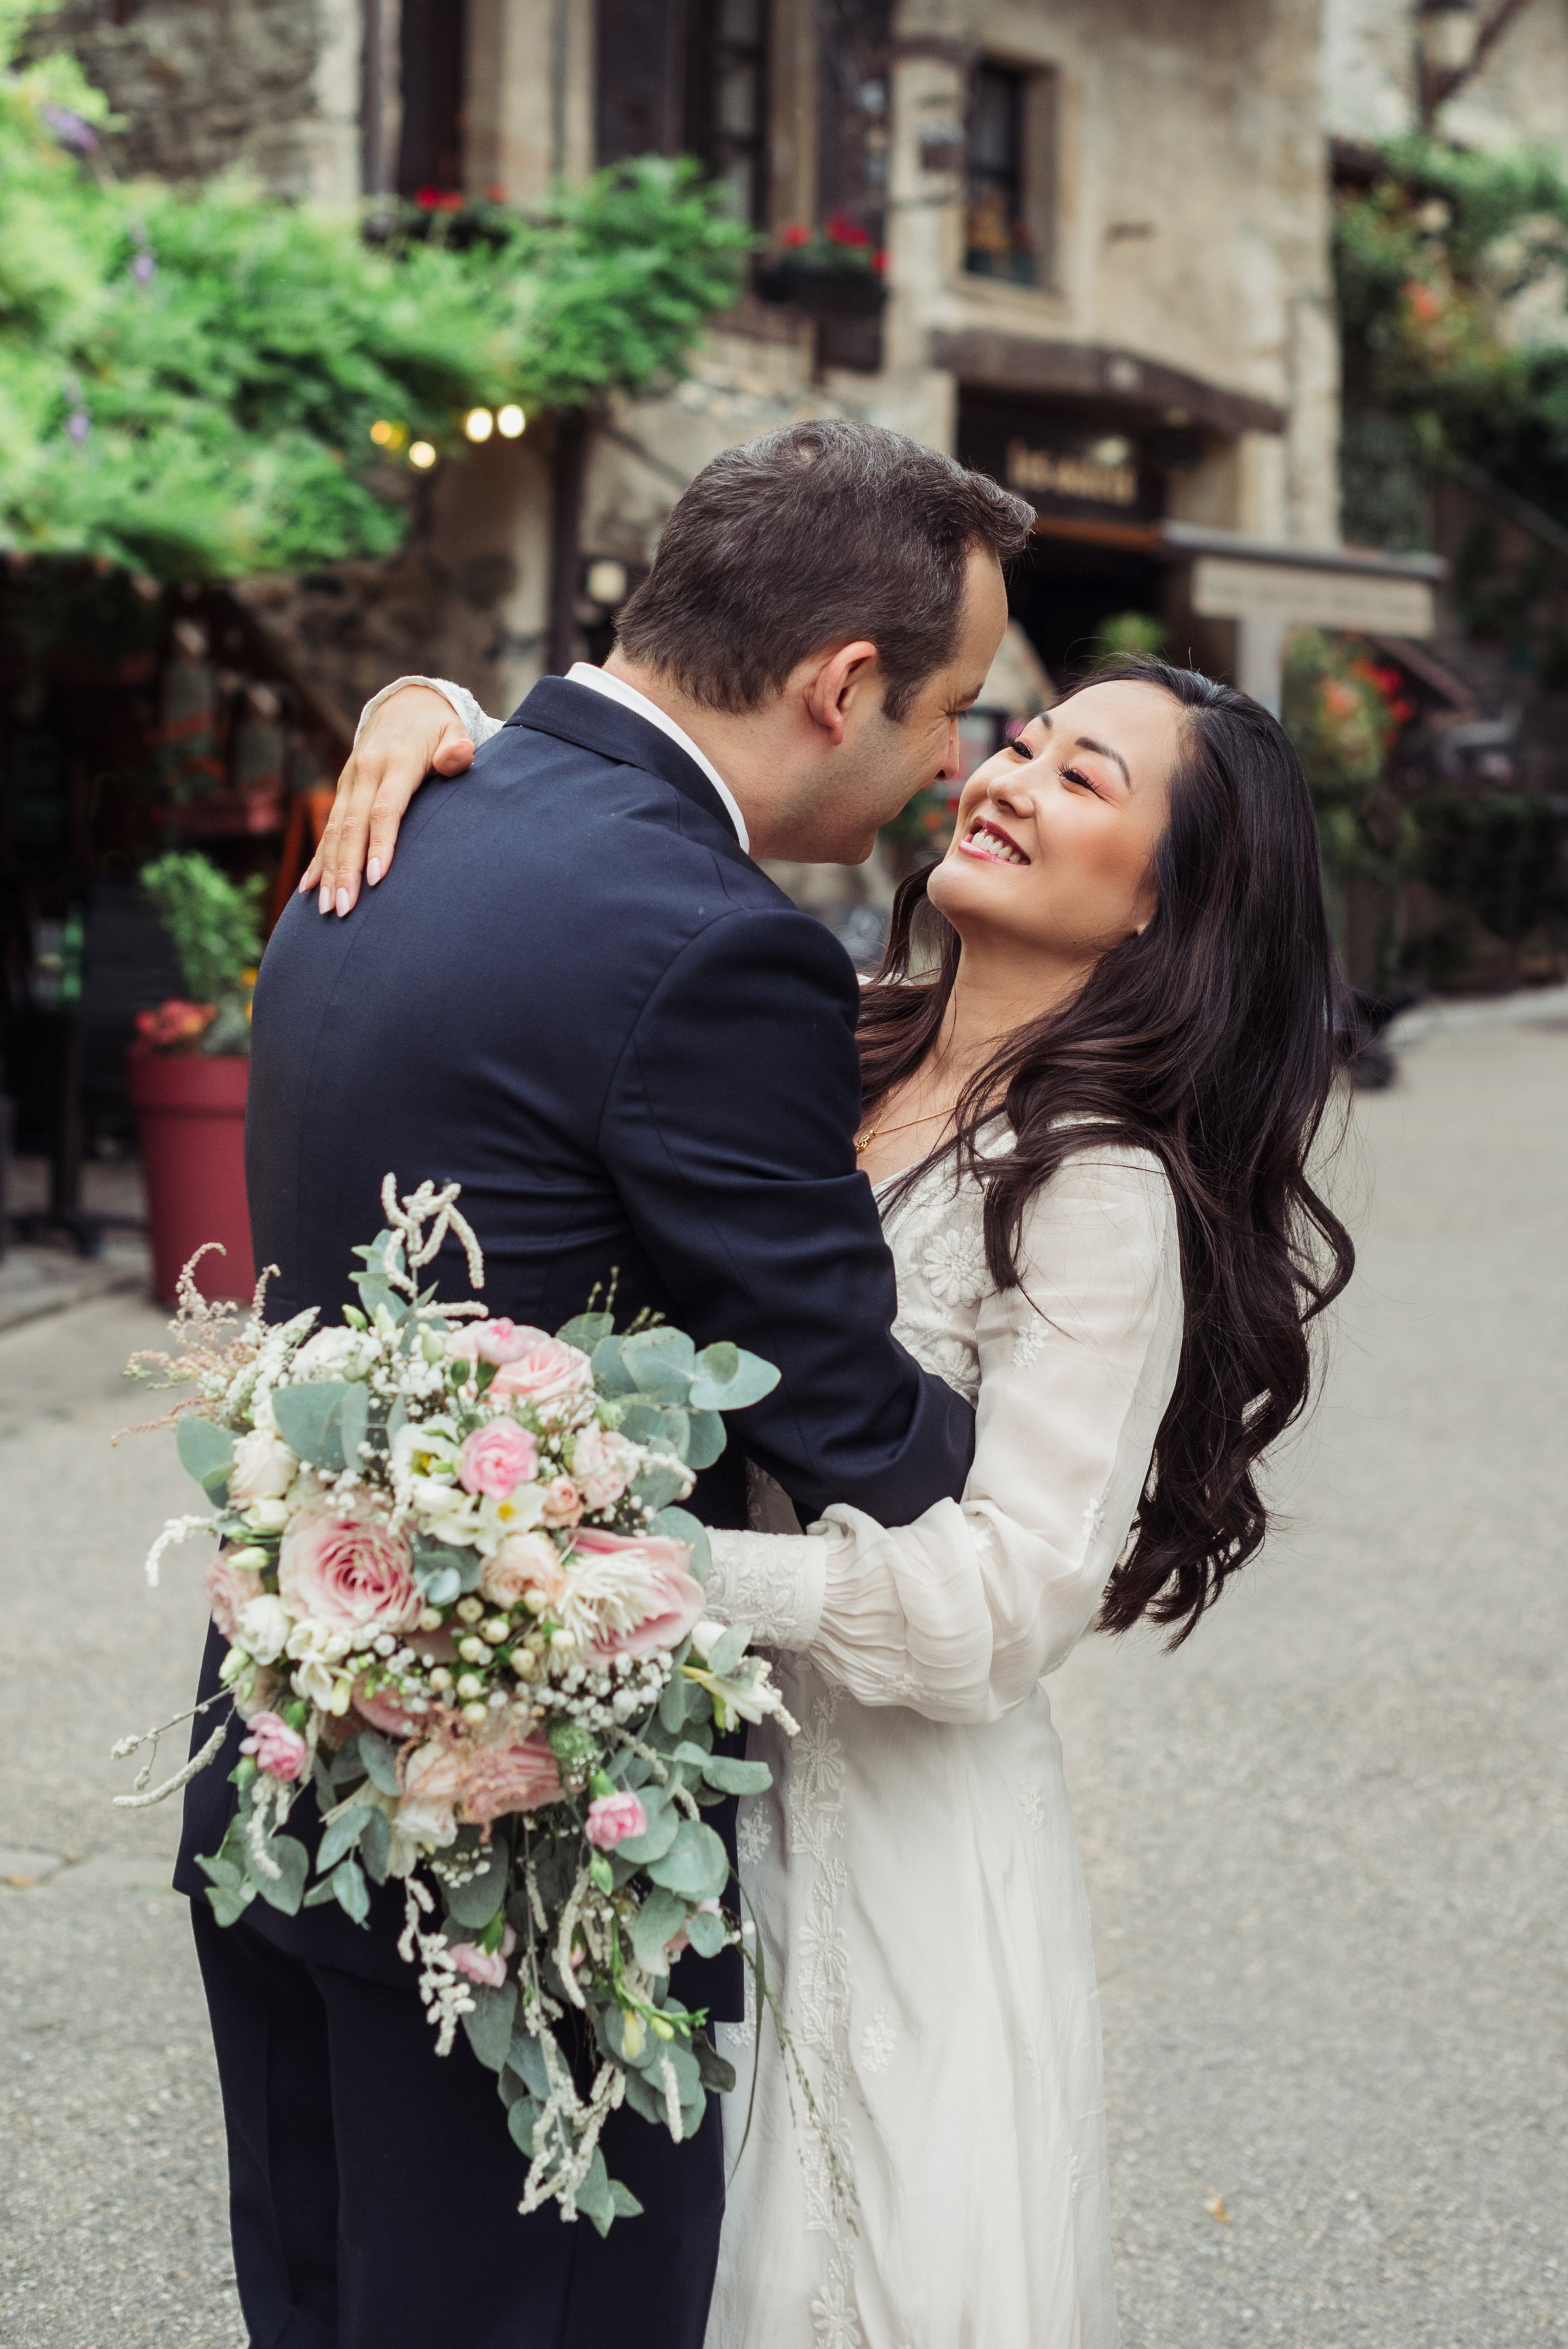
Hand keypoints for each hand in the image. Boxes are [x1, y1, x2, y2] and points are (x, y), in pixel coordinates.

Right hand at [301, 685, 474, 915]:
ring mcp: (350, 783)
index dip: (380, 843)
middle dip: (346, 870)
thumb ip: (457, 748)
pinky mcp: (343, 791)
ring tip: (326, 909)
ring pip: (334, 831)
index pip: (385, 809)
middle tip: (343, 908)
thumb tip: (458, 757)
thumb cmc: (437, 728)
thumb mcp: (453, 731)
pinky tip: (307, 888)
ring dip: (329, 871)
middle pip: (352, 827)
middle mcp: (365, 773)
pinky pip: (328, 828)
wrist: (404, 704)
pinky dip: (318, 860)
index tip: (376, 878)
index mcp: (395, 762)